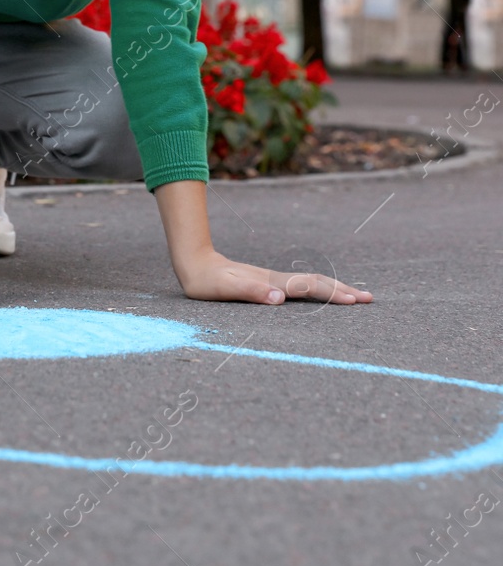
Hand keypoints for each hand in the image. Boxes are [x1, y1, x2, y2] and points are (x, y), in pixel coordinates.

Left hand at [174, 250, 373, 305]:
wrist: (195, 264)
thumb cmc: (207, 281)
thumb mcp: (225, 289)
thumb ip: (251, 292)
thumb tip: (279, 299)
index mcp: (272, 283)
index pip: (309, 288)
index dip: (331, 294)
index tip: (354, 301)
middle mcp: (277, 281)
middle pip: (317, 283)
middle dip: (343, 290)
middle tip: (369, 299)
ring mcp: (274, 281)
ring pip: (312, 283)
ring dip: (335, 289)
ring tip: (357, 295)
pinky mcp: (269, 284)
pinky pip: (302, 287)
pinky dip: (320, 290)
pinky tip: (326, 294)